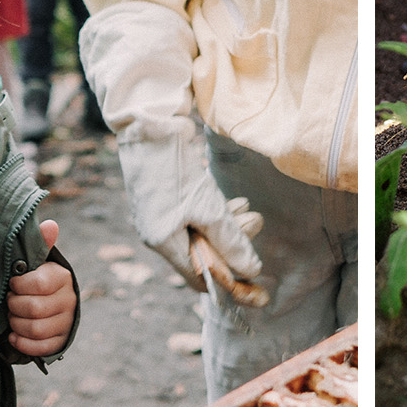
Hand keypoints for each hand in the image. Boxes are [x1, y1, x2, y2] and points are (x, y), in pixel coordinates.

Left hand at [7, 219, 75, 355]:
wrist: (48, 304)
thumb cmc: (35, 279)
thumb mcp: (36, 261)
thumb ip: (41, 243)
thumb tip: (51, 224)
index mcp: (62, 277)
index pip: (38, 284)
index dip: (19, 286)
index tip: (12, 283)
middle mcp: (69, 299)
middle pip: (34, 309)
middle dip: (13, 306)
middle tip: (9, 301)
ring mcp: (67, 322)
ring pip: (36, 329)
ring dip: (16, 324)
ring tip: (11, 316)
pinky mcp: (61, 341)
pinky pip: (40, 347)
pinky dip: (22, 342)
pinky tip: (14, 335)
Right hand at [116, 130, 263, 290]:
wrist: (149, 124)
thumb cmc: (175, 169)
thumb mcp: (209, 209)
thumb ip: (231, 242)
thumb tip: (251, 271)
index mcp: (162, 242)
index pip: (199, 278)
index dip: (229, 281)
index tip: (257, 280)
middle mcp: (158, 233)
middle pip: (204, 254)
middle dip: (233, 244)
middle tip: (255, 223)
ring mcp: (161, 214)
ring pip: (204, 232)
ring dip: (229, 226)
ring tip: (250, 211)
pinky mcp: (168, 197)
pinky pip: (198, 216)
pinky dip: (218, 213)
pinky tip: (238, 203)